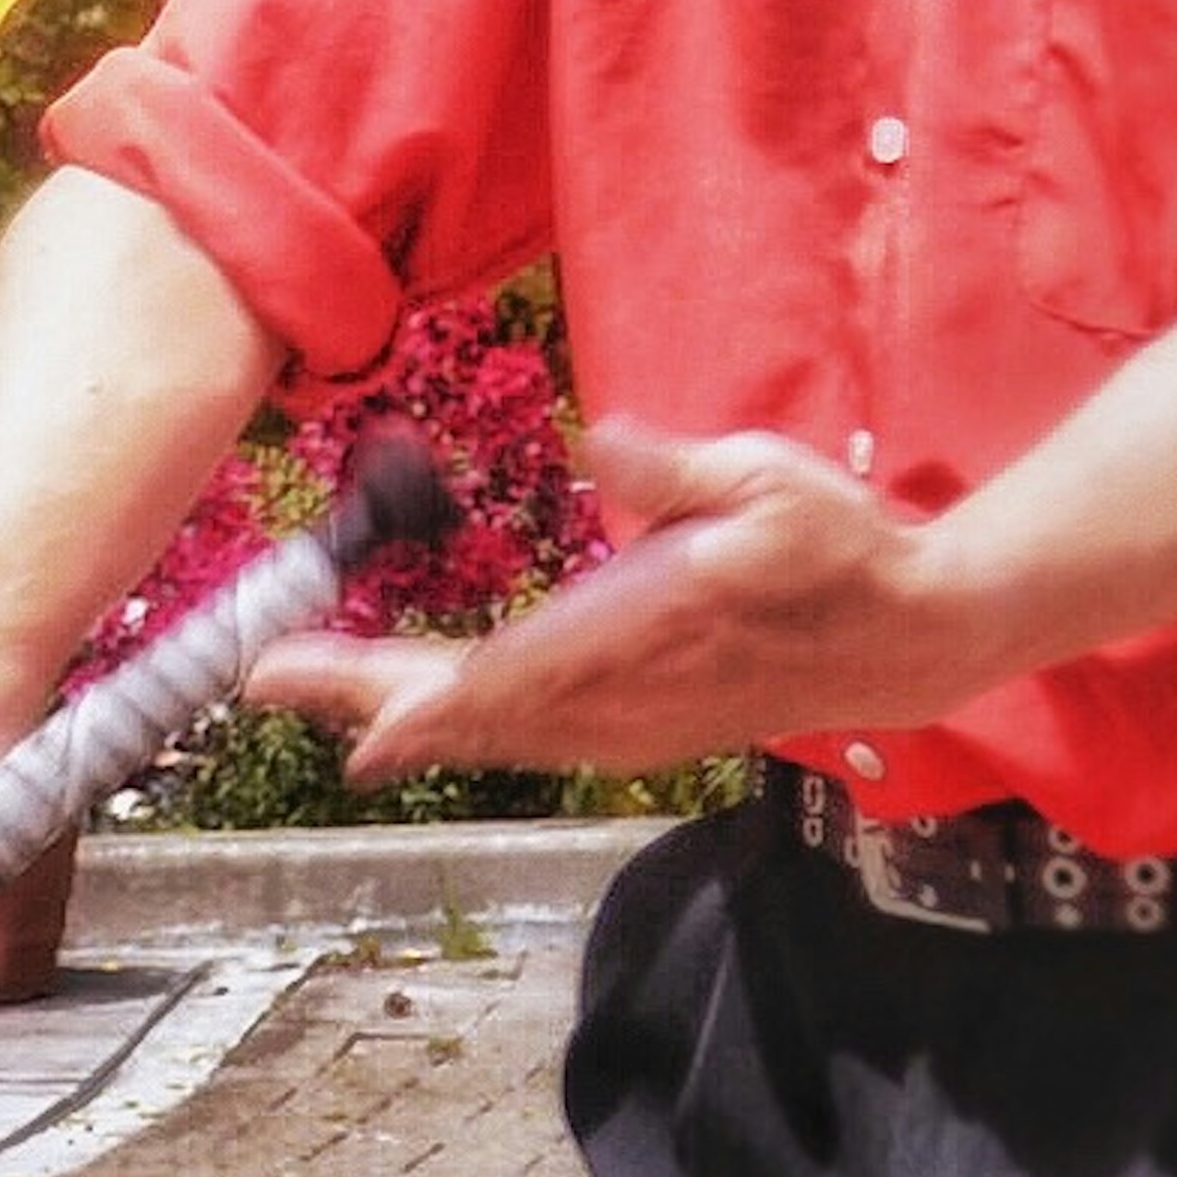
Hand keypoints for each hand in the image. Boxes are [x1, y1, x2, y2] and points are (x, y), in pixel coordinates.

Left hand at [245, 413, 990, 782]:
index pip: (527, 676)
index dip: (434, 702)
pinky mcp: (639, 724)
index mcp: (656, 627)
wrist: (910, 633)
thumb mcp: (768, 478)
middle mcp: (632, 691)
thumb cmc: (836, 541)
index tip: (355, 721)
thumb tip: (593, 444)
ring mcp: (635, 718)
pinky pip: (531, 732)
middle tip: (266, 676)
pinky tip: (404, 714)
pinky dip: (458, 724)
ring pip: (496, 726)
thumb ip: (675, 469)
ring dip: (399, 709)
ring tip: (304, 688)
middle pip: (482, 706)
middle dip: (368, 694)